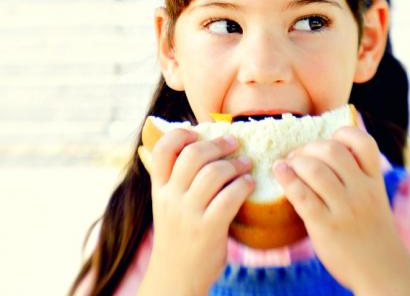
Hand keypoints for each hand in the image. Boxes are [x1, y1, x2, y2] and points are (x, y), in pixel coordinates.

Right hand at [139, 129, 254, 295]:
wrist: (176, 277)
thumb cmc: (179, 235)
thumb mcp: (168, 204)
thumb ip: (178, 179)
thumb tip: (201, 145)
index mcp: (159, 188)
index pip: (162, 148)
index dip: (182, 134)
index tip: (199, 133)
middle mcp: (171, 197)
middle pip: (193, 154)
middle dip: (218, 144)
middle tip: (234, 143)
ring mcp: (188, 213)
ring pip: (214, 173)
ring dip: (235, 164)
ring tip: (246, 164)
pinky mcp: (208, 229)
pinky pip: (230, 197)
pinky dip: (243, 185)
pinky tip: (249, 184)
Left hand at [272, 127, 409, 293]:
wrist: (382, 272)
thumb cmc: (370, 232)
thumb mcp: (373, 198)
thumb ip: (355, 176)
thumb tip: (319, 149)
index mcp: (374, 181)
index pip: (363, 141)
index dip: (341, 135)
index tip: (328, 143)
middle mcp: (362, 191)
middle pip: (331, 149)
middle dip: (308, 148)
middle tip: (297, 157)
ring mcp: (344, 208)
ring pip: (314, 168)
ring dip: (294, 162)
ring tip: (287, 167)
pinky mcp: (325, 225)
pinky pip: (301, 194)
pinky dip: (286, 178)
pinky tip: (278, 172)